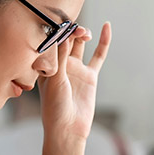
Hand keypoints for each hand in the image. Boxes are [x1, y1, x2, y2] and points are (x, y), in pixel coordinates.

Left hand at [38, 22, 110, 143]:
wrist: (68, 128)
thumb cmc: (55, 106)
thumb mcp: (55, 79)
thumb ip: (60, 57)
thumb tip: (65, 34)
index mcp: (47, 64)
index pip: (53, 41)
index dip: (59, 30)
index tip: (63, 26)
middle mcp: (60, 64)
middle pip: (67, 39)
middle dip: (71, 31)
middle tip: (76, 31)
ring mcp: (76, 69)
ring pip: (80, 44)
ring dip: (82, 34)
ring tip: (85, 34)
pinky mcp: (90, 76)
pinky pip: (98, 56)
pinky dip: (103, 42)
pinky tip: (107, 27)